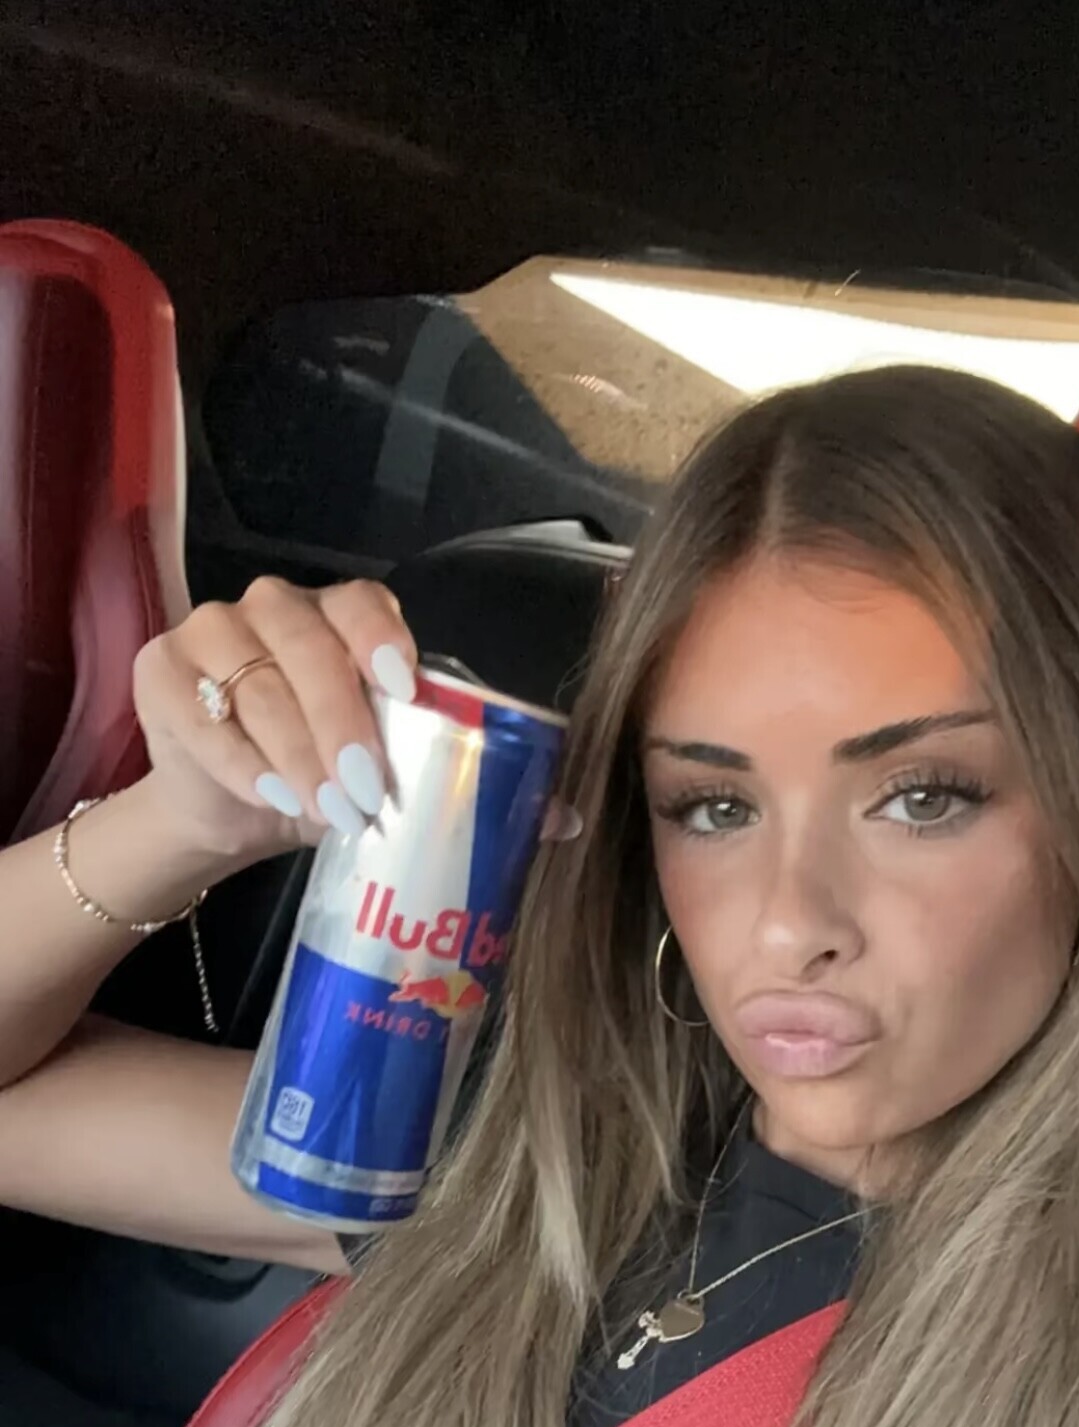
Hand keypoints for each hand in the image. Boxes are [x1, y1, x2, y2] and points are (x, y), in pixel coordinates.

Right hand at [133, 578, 580, 863]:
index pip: (362, 606)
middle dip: (341, 723)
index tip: (405, 688)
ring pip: (255, 683)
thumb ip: (478, 788)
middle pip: (307, 648)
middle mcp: (276, 610)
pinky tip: (271, 796)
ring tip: (325, 810)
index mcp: (341, 620)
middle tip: (365, 792)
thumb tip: (568, 820)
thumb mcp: (399, 783)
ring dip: (296, 752)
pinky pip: (201, 714)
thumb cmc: (324, 782)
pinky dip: (239, 760)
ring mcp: (211, 633)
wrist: (231, 811)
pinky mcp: (161, 672)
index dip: (382, 640)